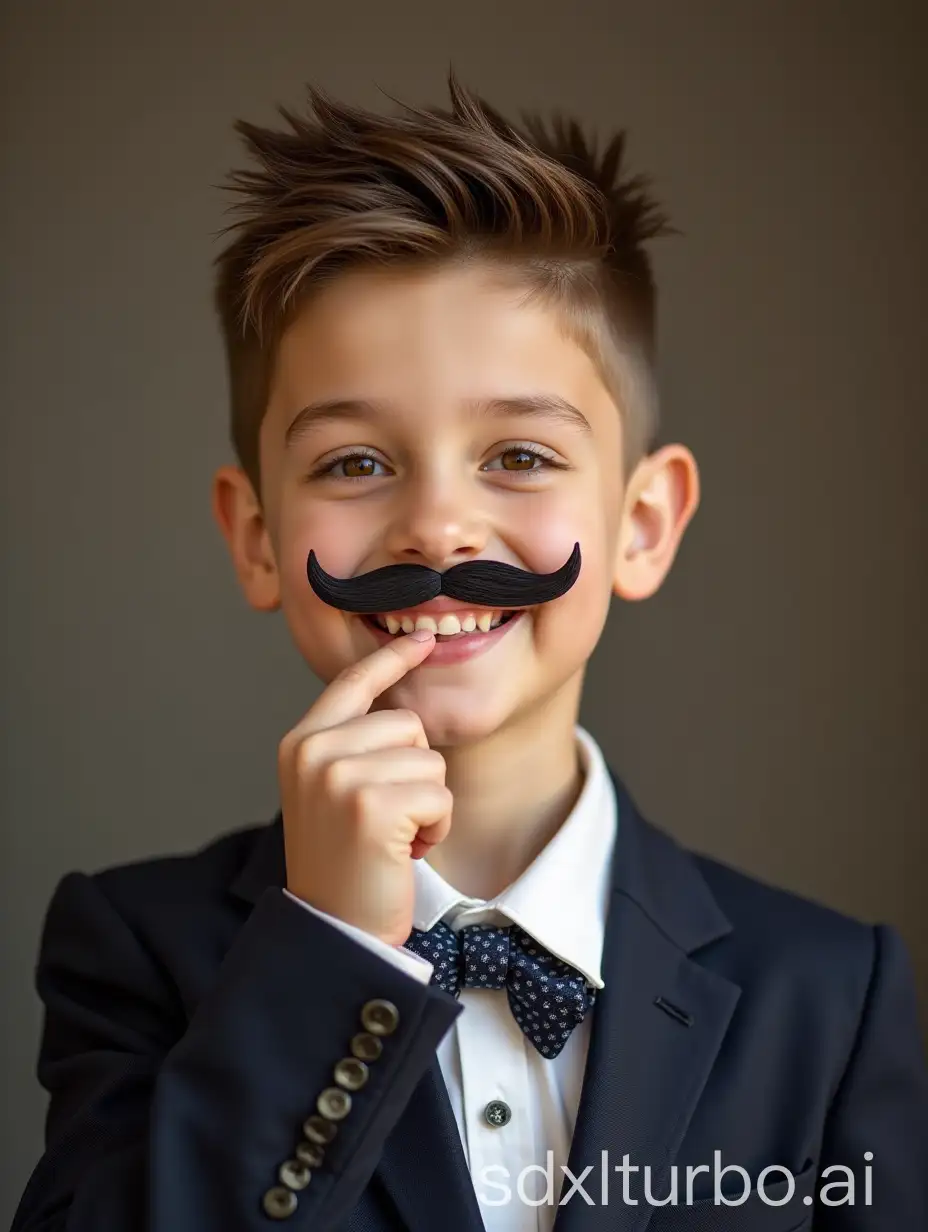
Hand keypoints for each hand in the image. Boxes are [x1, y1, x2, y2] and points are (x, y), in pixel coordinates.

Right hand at [278, 631, 450, 945]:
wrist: (333, 929)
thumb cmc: (343, 862)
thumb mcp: (332, 791)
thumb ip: (354, 744)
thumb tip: (403, 706)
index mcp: (301, 742)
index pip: (352, 682)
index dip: (391, 659)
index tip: (421, 638)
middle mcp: (314, 751)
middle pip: (408, 723)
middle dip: (416, 771)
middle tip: (386, 817)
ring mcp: (339, 776)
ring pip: (430, 761)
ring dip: (428, 804)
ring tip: (393, 836)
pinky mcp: (371, 805)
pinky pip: (439, 795)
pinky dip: (436, 827)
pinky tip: (405, 852)